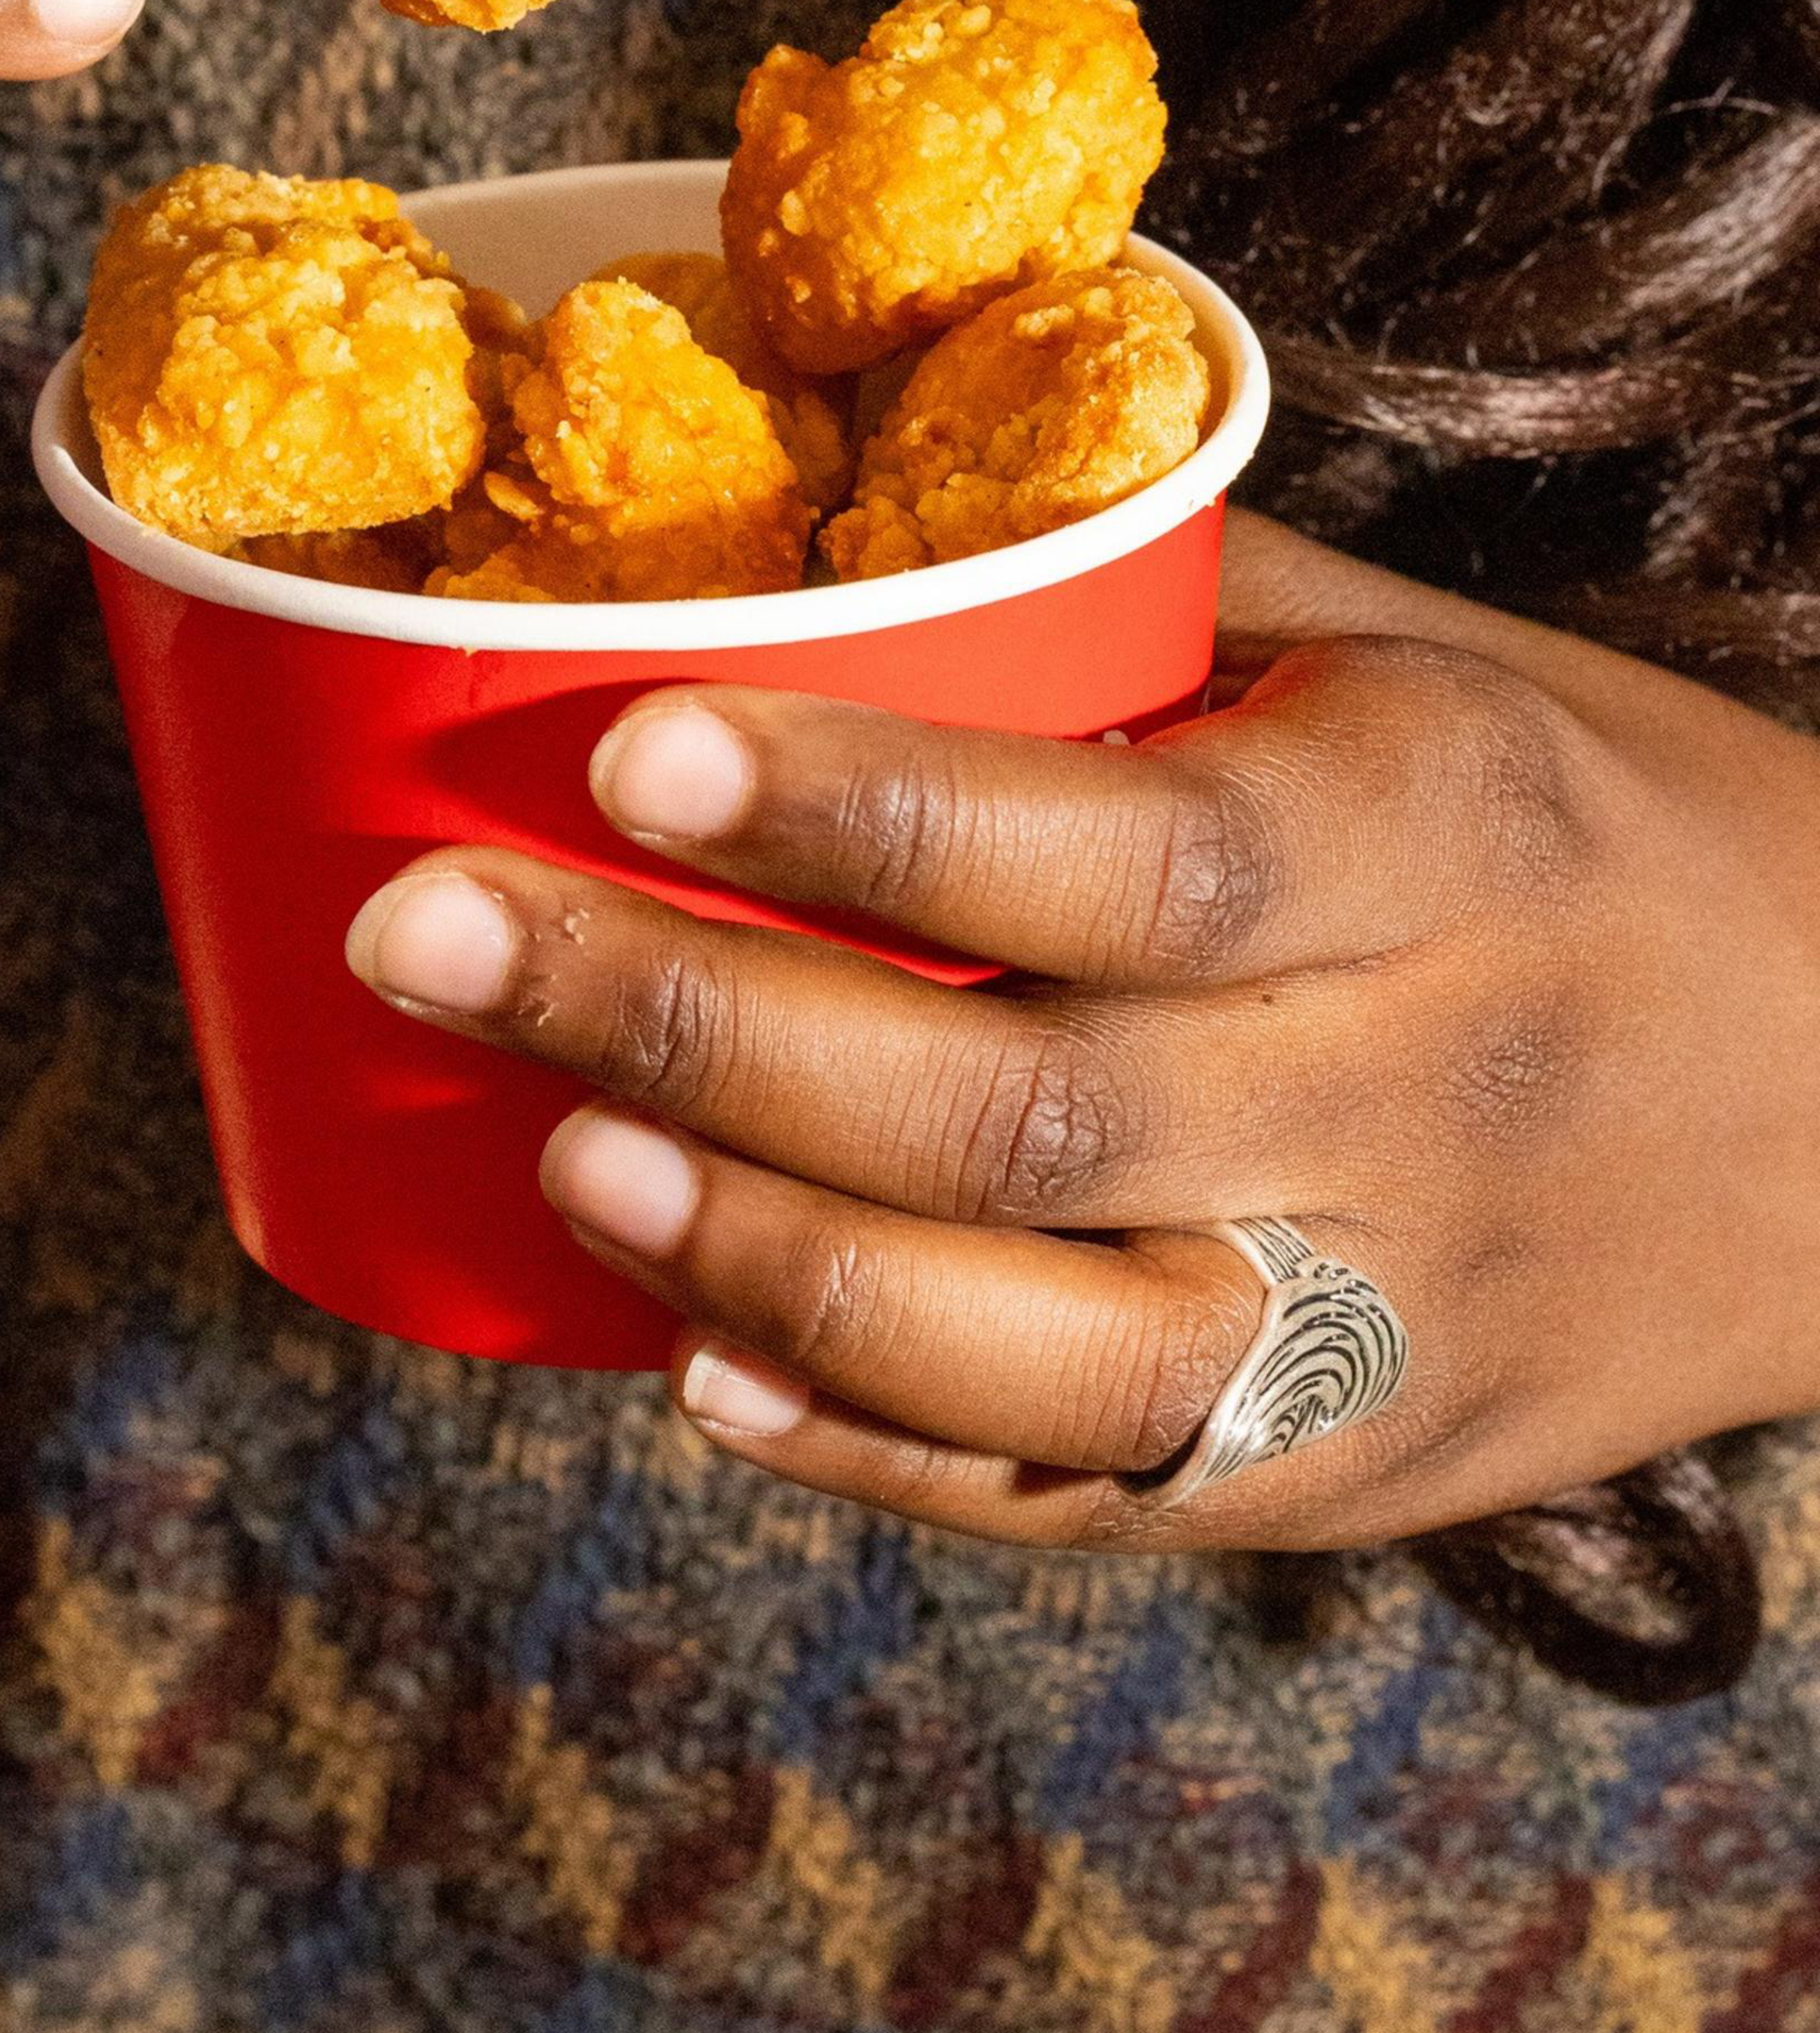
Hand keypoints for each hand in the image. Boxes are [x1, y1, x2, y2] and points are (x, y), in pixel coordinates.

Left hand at [346, 511, 1819, 1547]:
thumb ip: (1178, 622)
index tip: (624, 738)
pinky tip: (695, 1369)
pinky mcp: (1374, 1469)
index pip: (1122, 851)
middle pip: (1021, 1108)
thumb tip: (856, 538)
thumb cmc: (1607, 825)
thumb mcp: (1441, 671)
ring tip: (552, 1156)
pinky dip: (879, 1451)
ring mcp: (1399, 1317)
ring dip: (762, 1259)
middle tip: (426, 938)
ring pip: (1041, 1343)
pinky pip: (1100, 1494)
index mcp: (1447, 838)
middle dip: (692, 1027)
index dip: (862, 810)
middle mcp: (1422, 1092)